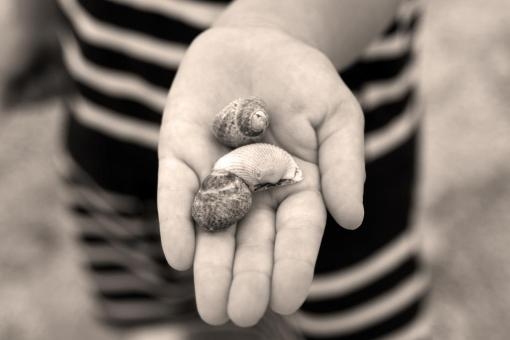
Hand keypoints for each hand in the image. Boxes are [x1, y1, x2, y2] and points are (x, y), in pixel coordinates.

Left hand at [158, 27, 364, 326]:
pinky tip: (179, 255)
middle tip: (241, 314)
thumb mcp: (337, 114)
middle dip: (248, 278)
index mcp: (297, 187)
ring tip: (212, 307)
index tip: (288, 298)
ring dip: (211, 266)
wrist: (257, 42)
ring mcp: (216, 175)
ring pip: (213, 229)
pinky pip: (176, 193)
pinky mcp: (180, 156)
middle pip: (252, 241)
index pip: (297, 233)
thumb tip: (351, 219)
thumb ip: (345, 165)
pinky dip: (177, 222)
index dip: (293, 264)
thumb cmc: (303, 79)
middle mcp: (255, 191)